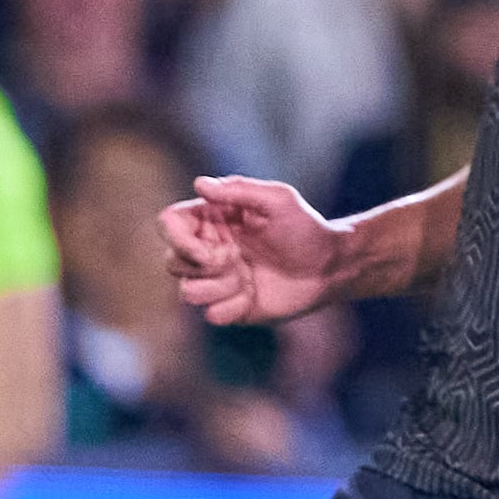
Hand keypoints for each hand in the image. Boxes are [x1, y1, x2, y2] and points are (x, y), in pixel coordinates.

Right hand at [165, 176, 349, 325]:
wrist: (329, 267)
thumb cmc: (305, 228)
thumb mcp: (279, 200)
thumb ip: (240, 190)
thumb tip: (199, 183)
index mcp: (213, 219)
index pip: (168, 223)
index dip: (177, 239)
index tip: (207, 248)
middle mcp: (207, 250)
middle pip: (172, 261)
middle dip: (205, 264)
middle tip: (238, 258)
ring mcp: (215, 281)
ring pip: (188, 292)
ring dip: (222, 286)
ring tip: (249, 277)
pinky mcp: (227, 307)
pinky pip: (211, 315)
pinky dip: (235, 306)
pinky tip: (255, 296)